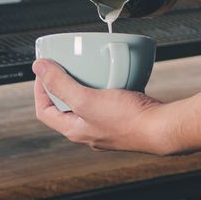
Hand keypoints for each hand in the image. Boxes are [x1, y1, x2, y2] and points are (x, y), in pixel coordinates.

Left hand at [33, 60, 176, 154]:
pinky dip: (110, 89)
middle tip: (67, 69)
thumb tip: (39, 68)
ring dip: (87, 87)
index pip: (45, 111)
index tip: (44, 72)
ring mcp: (107, 127)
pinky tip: (117, 78)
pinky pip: (110, 103)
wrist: (161, 128)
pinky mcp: (125, 120)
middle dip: (64, 87)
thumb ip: (61, 84)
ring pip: (89, 105)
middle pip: (66, 107)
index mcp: (74, 130)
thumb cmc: (126, 120)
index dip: (40, 90)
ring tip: (92, 71)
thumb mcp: (86, 99)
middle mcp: (89, 131)